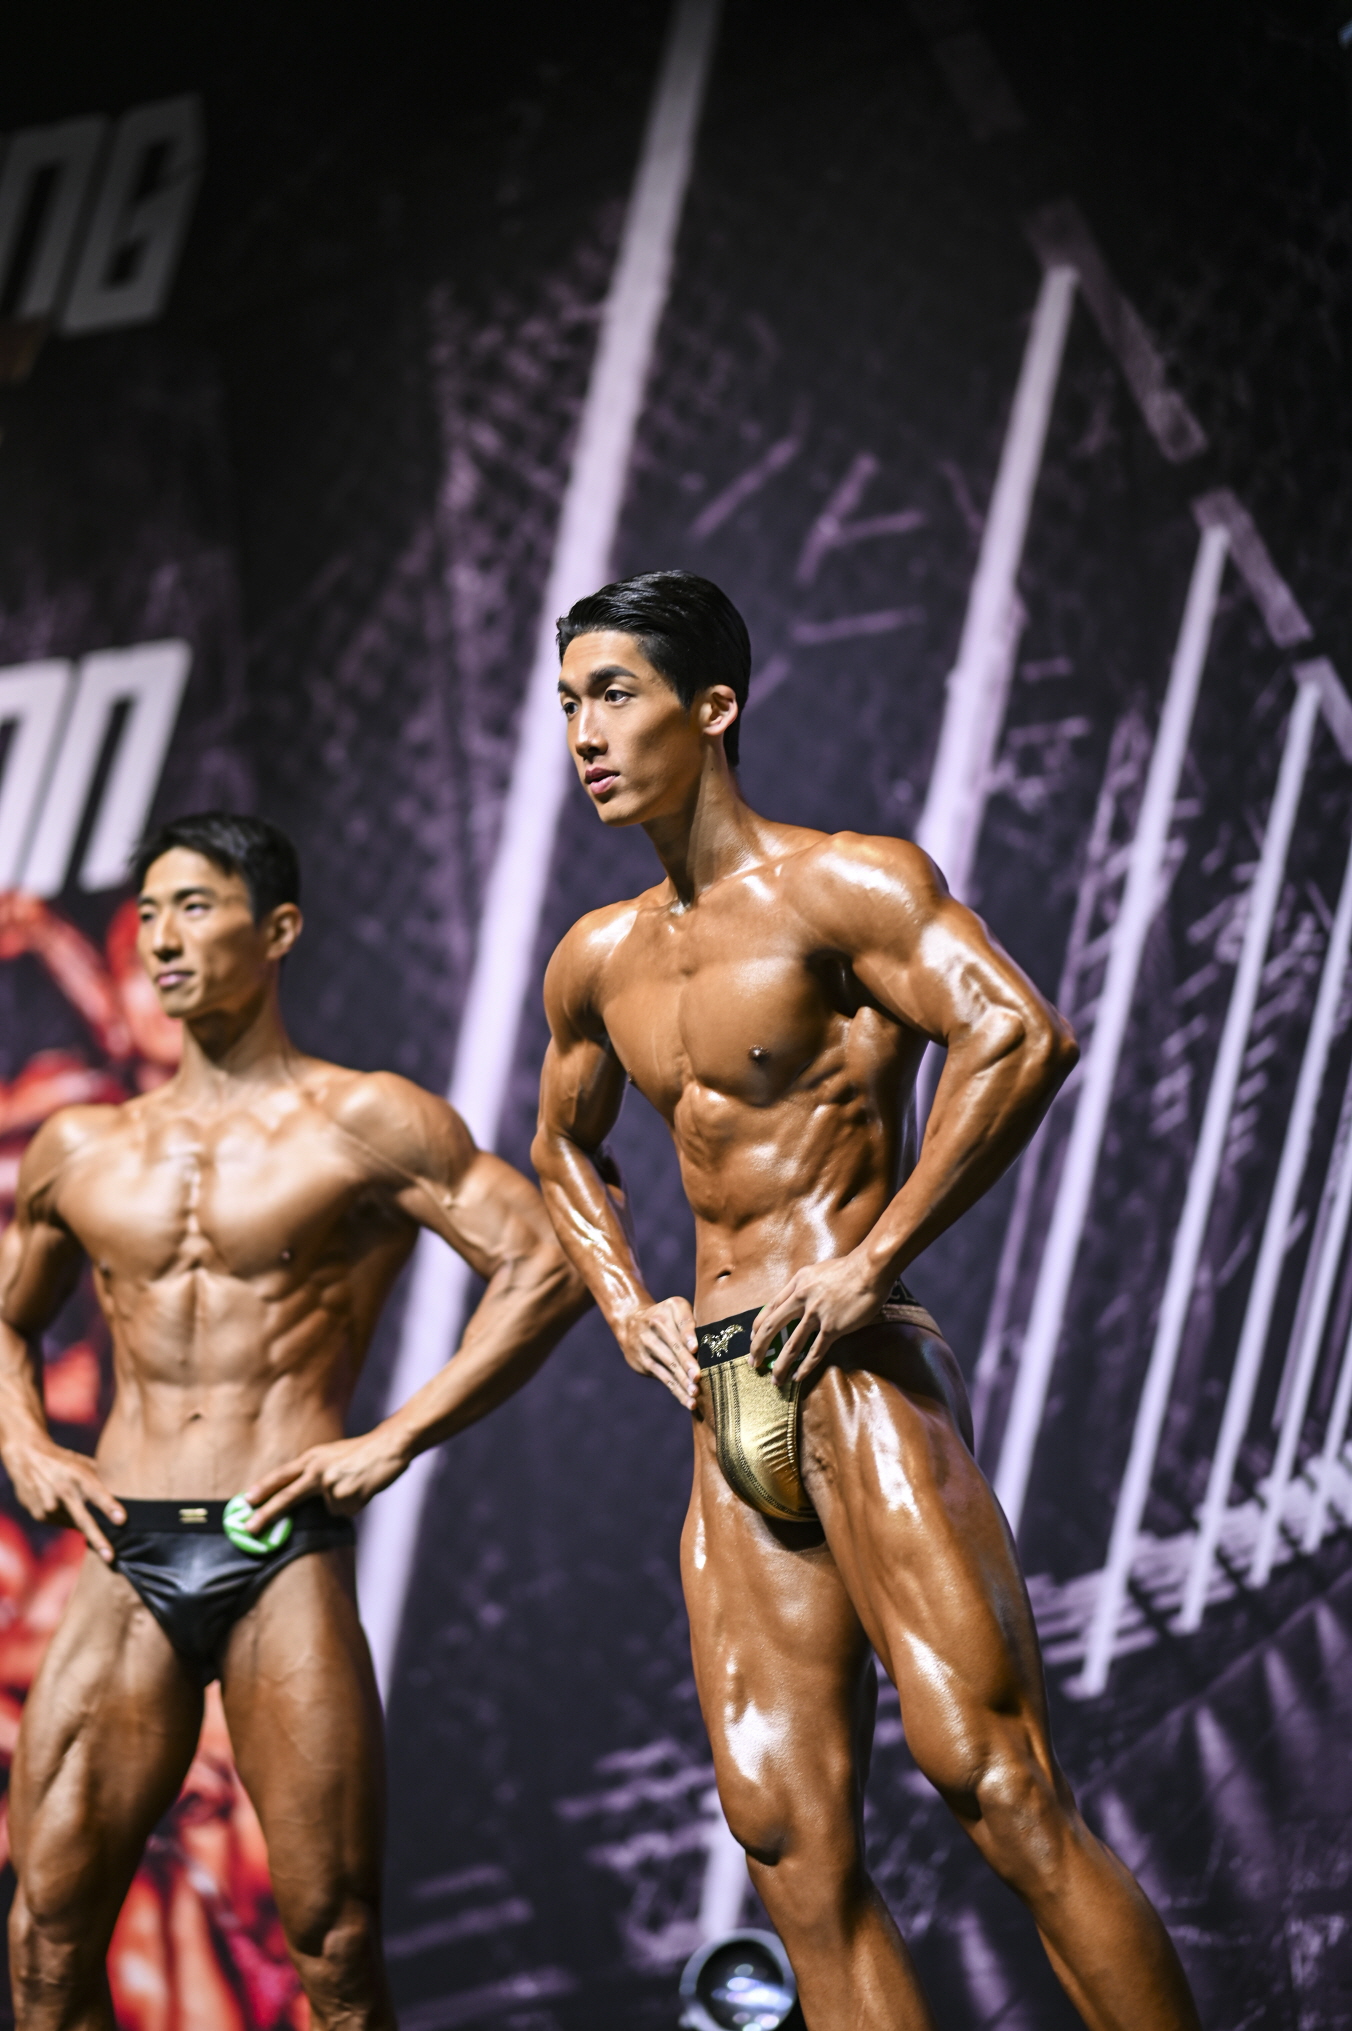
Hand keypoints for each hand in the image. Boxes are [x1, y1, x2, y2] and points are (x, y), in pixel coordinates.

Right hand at [3, 1437, 124, 1560]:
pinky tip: (70, 1513)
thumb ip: (102, 1478)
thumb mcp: (83, 1463)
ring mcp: (49, 1505)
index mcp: (78, 1475)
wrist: (26, 1458)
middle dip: (98, 1539)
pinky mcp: (40, 1515)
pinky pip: (63, 1524)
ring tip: (101, 1536)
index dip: (109, 1506)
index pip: (96, 1493)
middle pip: (83, 1519)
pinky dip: (72, 1523)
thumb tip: (126, 1492)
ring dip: (89, 1531)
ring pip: (75, 1525)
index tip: (122, 1520)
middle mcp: (63, 1491)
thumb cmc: (65, 1461)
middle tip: (111, 1557)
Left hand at [244, 1425, 411, 1534]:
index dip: (263, 1488)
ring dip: (342, 1502)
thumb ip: (315, 1473)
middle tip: (249, 1528)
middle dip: (267, 1514)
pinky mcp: (346, 1497)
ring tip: (356, 1484)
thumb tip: (306, 1500)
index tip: (246, 1500)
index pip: (282, 1476)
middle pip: (288, 1496)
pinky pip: (346, 1512)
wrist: (390, 1446)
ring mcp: (331, 1485)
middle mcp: (317, 1470)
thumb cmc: (362, 1452)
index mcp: (312, 1458)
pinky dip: (355, 1504)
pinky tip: (363, 1489)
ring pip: (328, 1509)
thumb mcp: (332, 1455)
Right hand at [620, 1297, 699, 1410]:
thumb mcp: (677, 1308)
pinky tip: (689, 1402)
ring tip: (695, 1392)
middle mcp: (655, 1325)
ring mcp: (646, 1344)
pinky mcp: (644, 1362)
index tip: (694, 1348)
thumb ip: (693, 1322)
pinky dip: (677, 1391)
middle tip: (698, 1376)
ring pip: (668, 1365)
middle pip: (674, 1346)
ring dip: (682, 1380)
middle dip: (686, 1363)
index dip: (687, 1334)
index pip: (681, 1321)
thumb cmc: (666, 1316)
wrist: (630, 1321)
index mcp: (670, 1309)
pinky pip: (664, 1378)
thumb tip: (712, 1345)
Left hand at [748, 1256, 890, 1386]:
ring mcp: (816, 1314)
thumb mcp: (817, 1271)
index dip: (758, 1326)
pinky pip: (815, 1352)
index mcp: (796, 1283)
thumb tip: (798, 1301)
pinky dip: (805, 1367)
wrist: (869, 1269)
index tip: (753, 1339)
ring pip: (791, 1345)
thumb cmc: (848, 1269)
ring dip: (781, 1365)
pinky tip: (798, 1377)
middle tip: (754, 1363)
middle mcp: (801, 1298)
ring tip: (776, 1380)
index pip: (770, 1308)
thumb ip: (805, 1287)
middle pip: (772, 1327)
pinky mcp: (832, 1327)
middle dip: (759, 1348)